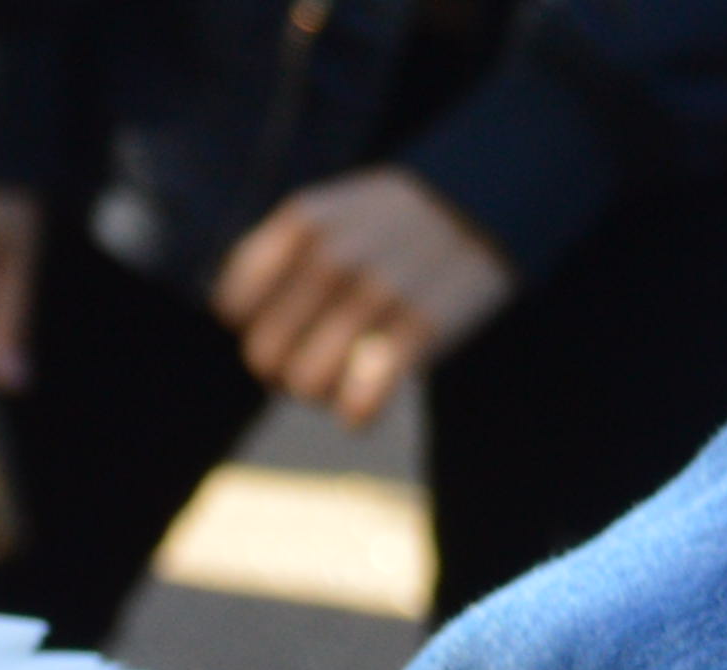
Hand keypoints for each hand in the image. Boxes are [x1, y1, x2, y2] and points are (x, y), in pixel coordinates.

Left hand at [210, 167, 510, 426]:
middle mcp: (332, 255)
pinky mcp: (421, 327)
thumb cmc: (399, 221)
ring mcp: (376, 291)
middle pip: (263, 356)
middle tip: (324, 353)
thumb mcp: (334, 210)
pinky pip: (358, 404)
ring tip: (350, 372)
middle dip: (287, 366)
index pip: (234, 309)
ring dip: (323, 393)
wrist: (494, 199)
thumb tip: (232, 318)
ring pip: (305, 385)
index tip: (293, 319)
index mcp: (303, 223)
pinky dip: (358, 414)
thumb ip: (278, 255)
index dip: (259, 324)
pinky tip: (367, 402)